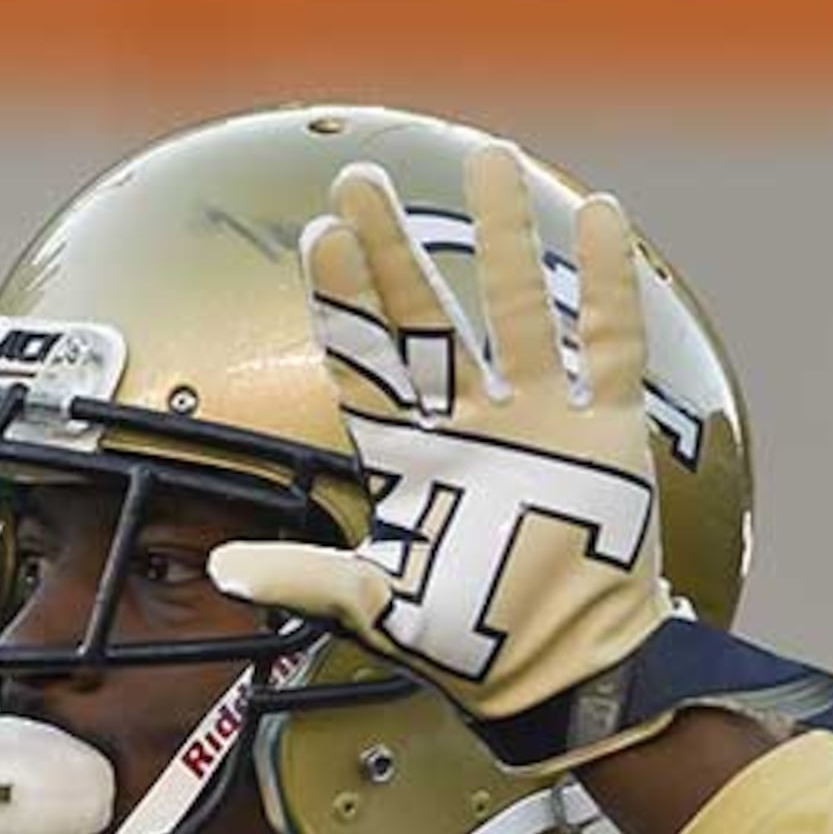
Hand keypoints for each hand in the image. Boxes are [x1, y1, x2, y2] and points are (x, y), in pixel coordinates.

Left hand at [210, 141, 670, 744]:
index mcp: (408, 458)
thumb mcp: (379, 610)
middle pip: (425, 317)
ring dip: (502, 238)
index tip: (319, 236)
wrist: (565, 673)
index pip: (366, 362)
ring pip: (518, 308)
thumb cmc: (469, 645)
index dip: (343, 302)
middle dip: (394, 250)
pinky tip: (599, 218)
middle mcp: (469, 424)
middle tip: (361, 179)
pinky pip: (610, 345)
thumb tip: (222, 569)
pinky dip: (609, 286)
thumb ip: (308, 581)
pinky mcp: (608, 433)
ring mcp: (540, 420)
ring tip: (485, 160)